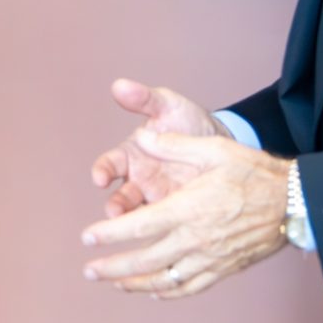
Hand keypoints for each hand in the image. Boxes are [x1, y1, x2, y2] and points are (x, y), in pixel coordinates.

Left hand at [80, 130, 290, 298]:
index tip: (87, 239)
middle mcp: (195, 239)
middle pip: (145, 260)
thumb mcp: (213, 149)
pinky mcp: (224, 269)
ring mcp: (210, 258)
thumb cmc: (253, 171)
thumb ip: (174, 146)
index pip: (139, 226)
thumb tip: (141, 137)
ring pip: (165, 280)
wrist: (294, 202)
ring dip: (135, 284)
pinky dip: (169, 292)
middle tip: (89, 270)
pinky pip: (190, 287)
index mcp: (188, 209)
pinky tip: (155, 291)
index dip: (110, 235)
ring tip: (114, 283)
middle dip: (113, 267)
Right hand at [90, 78, 227, 218]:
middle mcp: (139, 179)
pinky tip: (165, 237)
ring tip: (136, 228)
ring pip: (140, 215)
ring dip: (134, 224)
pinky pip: (165, 224)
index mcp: (132, 154)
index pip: (110, 164)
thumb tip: (119, 85)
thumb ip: (145, 99)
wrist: (222, 142)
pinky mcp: (176, 212)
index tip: (100, 177)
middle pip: (120, 196)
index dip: (103, 171)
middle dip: (115, 205)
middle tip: (114, 212)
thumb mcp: (169, 106)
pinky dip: (161, 231)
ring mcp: (156, 198)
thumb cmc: (188, 122)